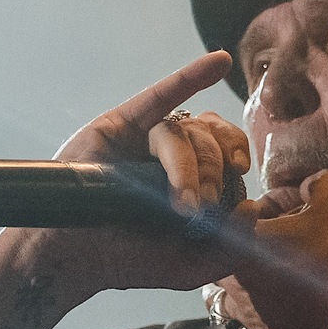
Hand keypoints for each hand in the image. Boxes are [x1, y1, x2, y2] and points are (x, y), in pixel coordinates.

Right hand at [34, 52, 255, 295]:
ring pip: (182, 131)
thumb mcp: (189, 266)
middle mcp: (169, 153)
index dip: (236, 156)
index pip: (226, 151)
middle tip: (200, 208)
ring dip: (192, 165)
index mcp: (190, 176)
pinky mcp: (120, 125)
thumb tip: (253, 205)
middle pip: (208, 138)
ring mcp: (143, 137)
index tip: (240, 177)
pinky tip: (218, 63)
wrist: (74, 257)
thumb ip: (231, 244)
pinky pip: (160, 97)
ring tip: (184, 205)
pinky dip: (189, 78)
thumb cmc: (127, 259)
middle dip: (213, 171)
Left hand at [227, 171, 327, 328]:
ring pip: (233, 290)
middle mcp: (233, 281)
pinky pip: (253, 319)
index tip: (297, 208)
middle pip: (231, 253)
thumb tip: (311, 184)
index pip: (244, 213)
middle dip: (256, 242)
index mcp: (240, 244)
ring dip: (252, 278)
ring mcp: (246, 314)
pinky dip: (266, 308)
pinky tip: (292, 301)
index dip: (274, 204)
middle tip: (291, 239)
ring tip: (284, 272)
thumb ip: (320, 183)